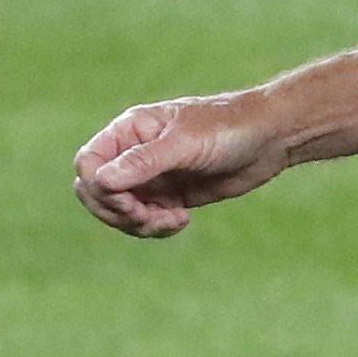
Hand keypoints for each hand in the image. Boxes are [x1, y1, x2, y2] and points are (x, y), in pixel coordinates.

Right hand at [71, 93, 288, 237]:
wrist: (269, 139)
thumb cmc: (226, 128)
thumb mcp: (184, 143)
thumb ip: (143, 161)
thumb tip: (100, 180)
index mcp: (129, 130)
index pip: (87, 163)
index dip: (98, 189)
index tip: (129, 202)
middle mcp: (134, 154)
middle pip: (96, 193)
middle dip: (117, 212)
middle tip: (148, 217)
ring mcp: (150, 177)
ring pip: (120, 212)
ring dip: (139, 224)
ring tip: (173, 220)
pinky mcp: (168, 197)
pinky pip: (145, 221)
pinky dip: (156, 228)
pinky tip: (182, 220)